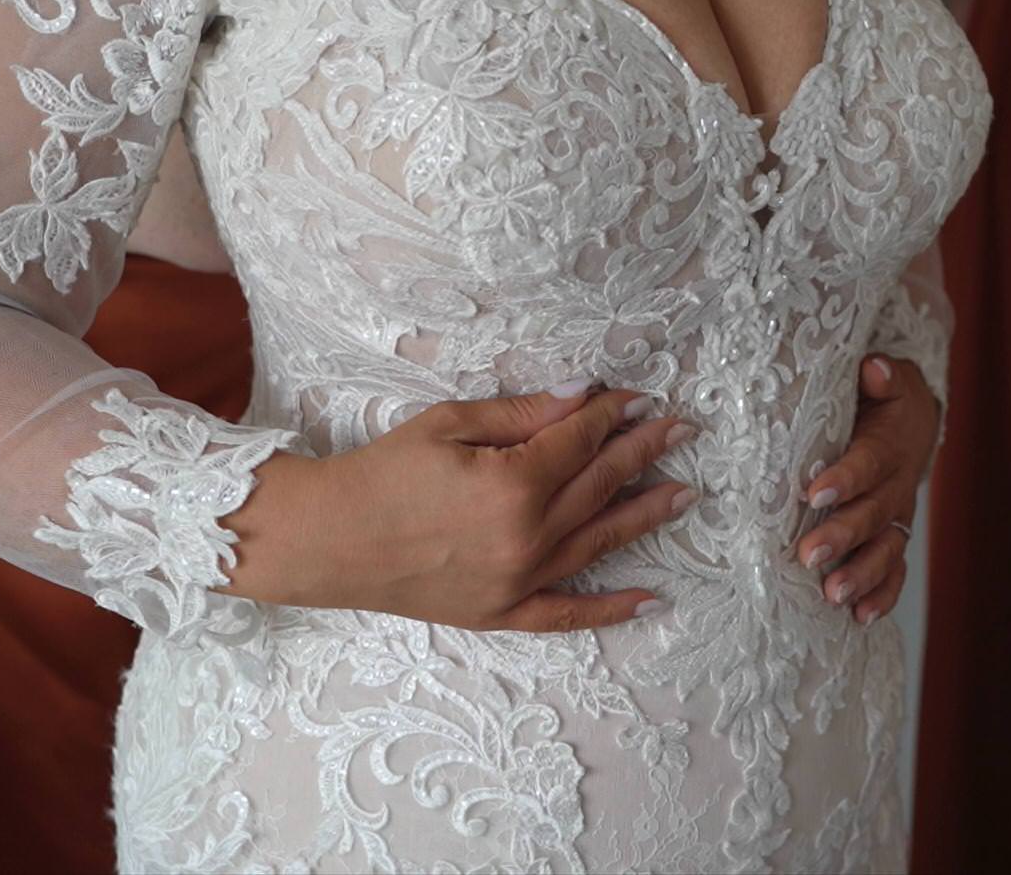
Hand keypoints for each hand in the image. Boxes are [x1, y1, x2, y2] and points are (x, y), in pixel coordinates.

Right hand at [225, 383, 698, 631]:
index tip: (641, 398)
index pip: (581, 442)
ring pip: (599, 544)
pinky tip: (651, 599)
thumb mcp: (448, 424)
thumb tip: (584, 395)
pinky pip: (567, 615)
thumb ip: (522, 413)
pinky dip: (611, 609)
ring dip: (645, 516)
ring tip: (685, 494)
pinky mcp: (501, 613)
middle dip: (644, 453)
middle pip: (600, 487)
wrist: (325, 540)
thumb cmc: (379, 472)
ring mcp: (517, 581)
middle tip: (684, 430)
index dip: (614, 415)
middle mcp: (525, 537)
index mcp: (512, 484)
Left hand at [795, 355, 939, 624]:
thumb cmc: (882, 399)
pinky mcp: (894, 539)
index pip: (868, 463)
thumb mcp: (885, 379)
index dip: (845, 479)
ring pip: (885, 550)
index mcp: (889, 446)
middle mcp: (896, 487)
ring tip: (834, 596)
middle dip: (843, 536)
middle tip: (808, 555)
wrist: (914, 424)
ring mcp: (897, 518)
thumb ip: (880, 377)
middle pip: (873, 515)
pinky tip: (859, 618)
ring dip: (861, 574)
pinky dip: (881, 596)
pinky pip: (894, 572)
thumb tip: (874, 367)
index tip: (814, 493)